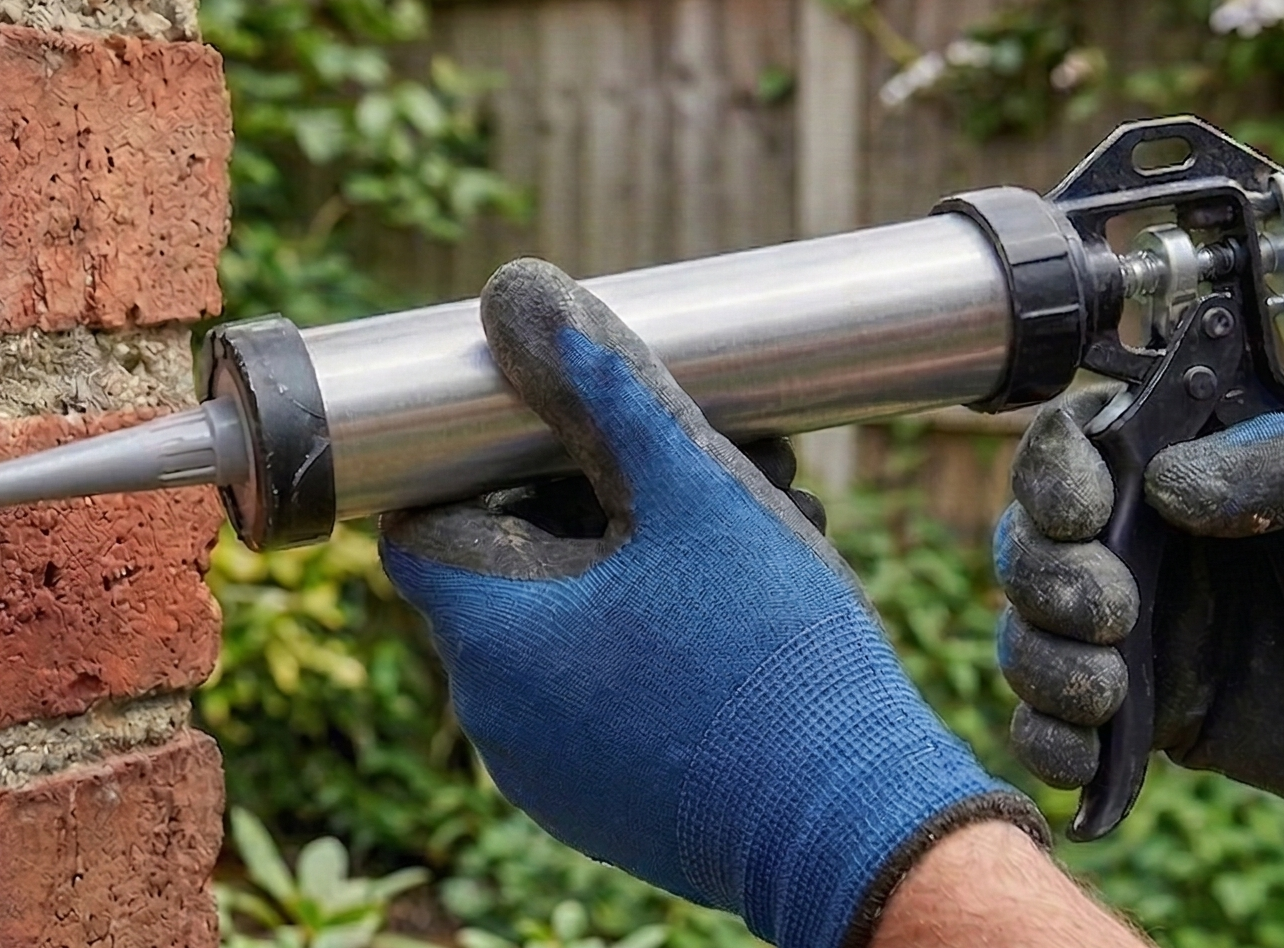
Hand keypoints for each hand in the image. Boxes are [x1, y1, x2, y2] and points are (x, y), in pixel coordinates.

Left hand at [382, 259, 1043, 947]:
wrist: (858, 827)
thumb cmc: (773, 660)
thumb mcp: (693, 493)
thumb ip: (602, 389)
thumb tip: (515, 294)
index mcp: (490, 634)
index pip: (424, 519)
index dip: (481, 460)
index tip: (563, 430)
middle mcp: (492, 714)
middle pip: (504, 565)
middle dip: (592, 497)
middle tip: (692, 462)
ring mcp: (543, 769)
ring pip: (561, 626)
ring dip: (633, 561)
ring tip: (743, 525)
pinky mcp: (600, 802)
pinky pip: (595, 694)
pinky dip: (647, 636)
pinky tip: (737, 604)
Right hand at [999, 390, 1283, 883]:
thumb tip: (1167, 484)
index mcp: (1201, 470)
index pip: (1082, 442)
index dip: (1054, 468)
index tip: (1087, 509)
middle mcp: (1154, 545)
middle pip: (1032, 540)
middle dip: (1045, 577)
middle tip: (1115, 612)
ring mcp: (1145, 632)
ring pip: (1028, 630)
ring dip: (1042, 660)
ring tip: (1107, 692)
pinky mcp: (1150, 715)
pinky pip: (1056, 725)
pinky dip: (1046, 741)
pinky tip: (1086, 755)